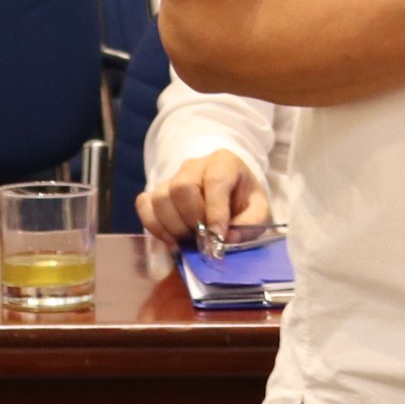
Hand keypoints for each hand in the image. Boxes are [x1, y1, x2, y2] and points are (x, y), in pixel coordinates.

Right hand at [138, 150, 271, 244]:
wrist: (230, 193)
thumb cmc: (244, 201)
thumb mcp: (260, 211)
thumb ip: (250, 224)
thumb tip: (226, 238)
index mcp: (224, 164)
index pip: (214, 182)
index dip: (215, 212)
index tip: (218, 237)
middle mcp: (194, 166)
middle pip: (181, 188)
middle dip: (192, 220)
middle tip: (204, 239)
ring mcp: (172, 177)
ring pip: (161, 198)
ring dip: (174, 226)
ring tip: (190, 239)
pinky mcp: (157, 191)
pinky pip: (144, 204)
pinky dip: (154, 225)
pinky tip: (172, 239)